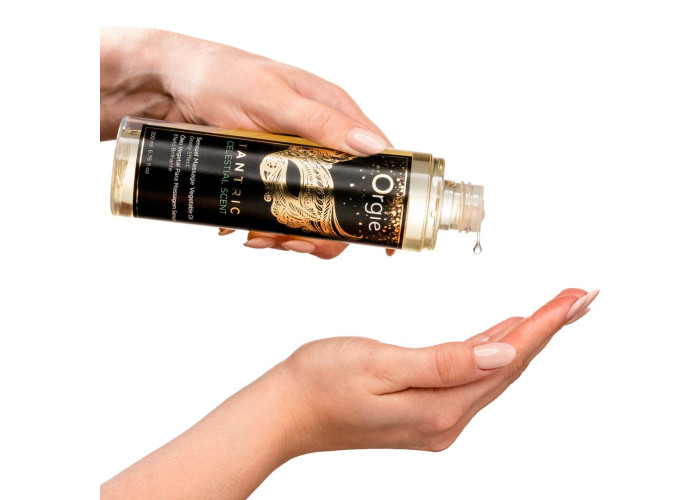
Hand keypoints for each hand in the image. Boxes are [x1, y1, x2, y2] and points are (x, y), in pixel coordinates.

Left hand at [100, 28, 393, 258]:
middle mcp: (320, 141)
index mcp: (334, 115)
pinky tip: (243, 230)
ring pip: (311, 212)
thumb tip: (374, 147)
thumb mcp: (274, 98)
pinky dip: (265, 229)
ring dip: (290, 234)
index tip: (378, 238)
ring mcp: (294, 162)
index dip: (381, 200)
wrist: (169, 86)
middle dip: (323, 230)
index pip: (376, 161)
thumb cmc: (221, 76)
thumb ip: (321, 123)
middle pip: (344, 200)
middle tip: (293, 241)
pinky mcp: (268, 177)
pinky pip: (279, 213)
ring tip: (259, 238)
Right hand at [101, 288, 597, 498]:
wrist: (283, 412)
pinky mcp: (420, 408)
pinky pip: (468, 374)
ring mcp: (433, 417)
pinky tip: (502, 334)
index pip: (507, 357)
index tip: (577, 297)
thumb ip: (445, 362)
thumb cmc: (319, 383)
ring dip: (523, 337)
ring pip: (492, 369)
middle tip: (580, 296)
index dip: (545, 324)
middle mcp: (444, 418)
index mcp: (440, 407)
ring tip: (554, 311)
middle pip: (508, 364)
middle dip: (546, 328)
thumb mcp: (380, 364)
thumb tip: (502, 353)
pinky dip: (490, 349)